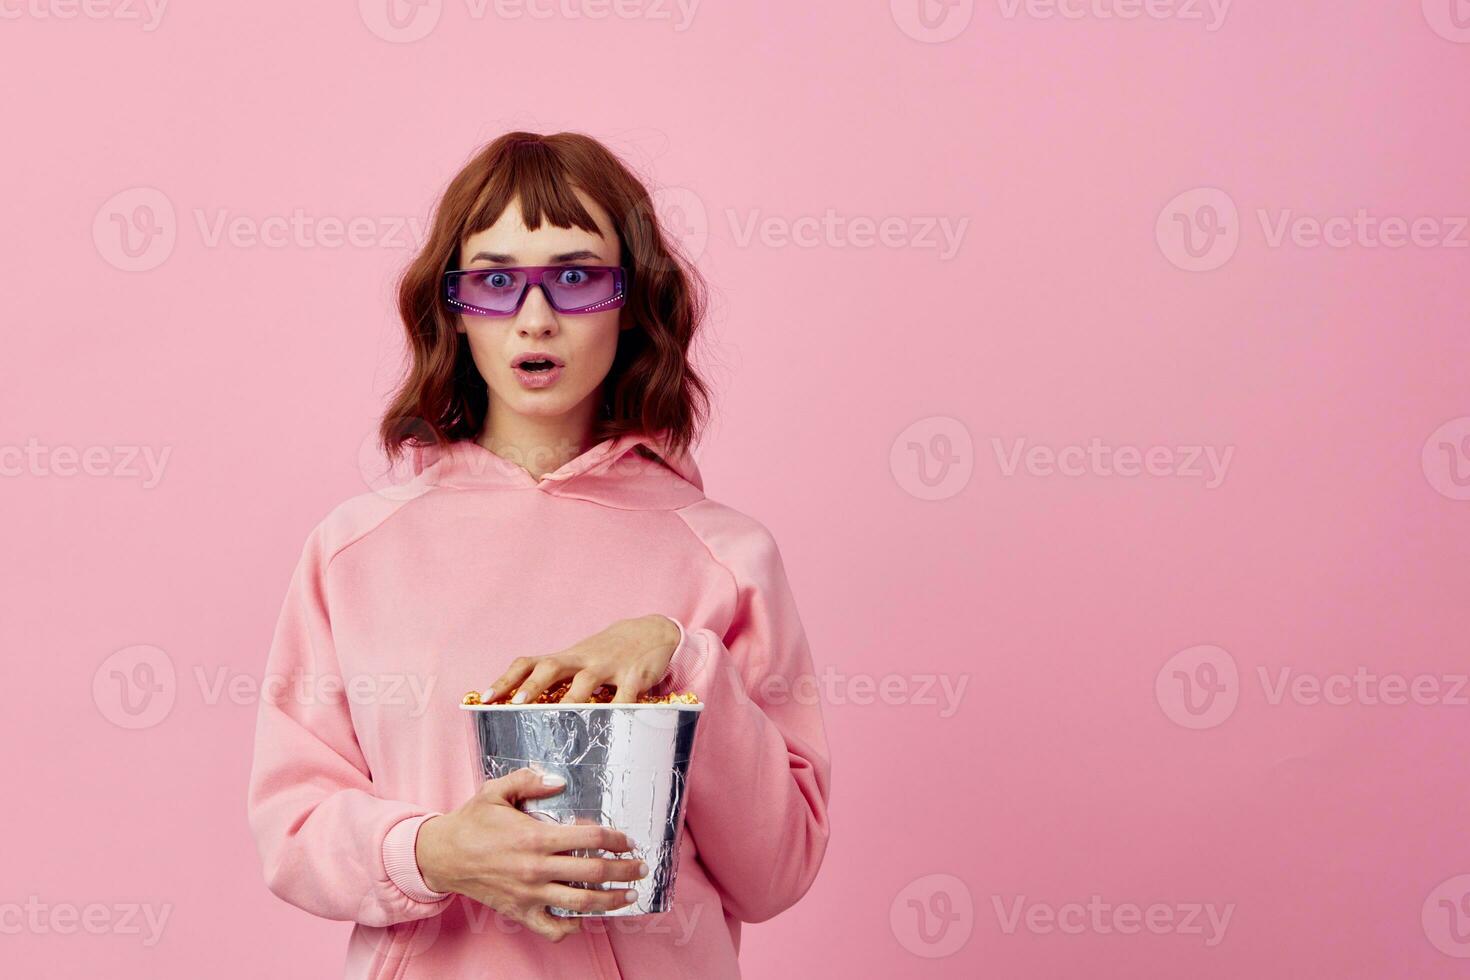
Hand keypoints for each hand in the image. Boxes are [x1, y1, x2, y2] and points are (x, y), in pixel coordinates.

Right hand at [414, 768, 647, 941]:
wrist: (442, 856)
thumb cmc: (471, 823)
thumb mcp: (496, 790)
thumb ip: (529, 780)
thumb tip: (557, 780)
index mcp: (536, 837)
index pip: (590, 839)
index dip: (616, 840)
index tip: (628, 841)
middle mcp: (536, 869)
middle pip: (594, 872)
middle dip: (624, 870)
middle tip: (640, 868)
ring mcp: (529, 894)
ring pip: (581, 903)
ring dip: (611, 900)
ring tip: (628, 896)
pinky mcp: (519, 912)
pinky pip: (552, 927)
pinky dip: (572, 927)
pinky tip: (585, 919)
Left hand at [487, 615, 680, 704]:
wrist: (654, 631)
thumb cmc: (609, 652)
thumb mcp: (581, 660)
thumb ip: (558, 680)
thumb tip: (523, 708)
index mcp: (568, 658)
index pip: (529, 663)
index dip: (506, 680)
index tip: (486, 698)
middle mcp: (584, 660)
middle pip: (552, 667)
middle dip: (532, 686)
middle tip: (515, 705)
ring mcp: (610, 666)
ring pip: (586, 681)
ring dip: (571, 698)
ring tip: (558, 717)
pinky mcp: (635, 676)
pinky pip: (626, 695)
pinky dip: (619, 709)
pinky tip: (612, 726)